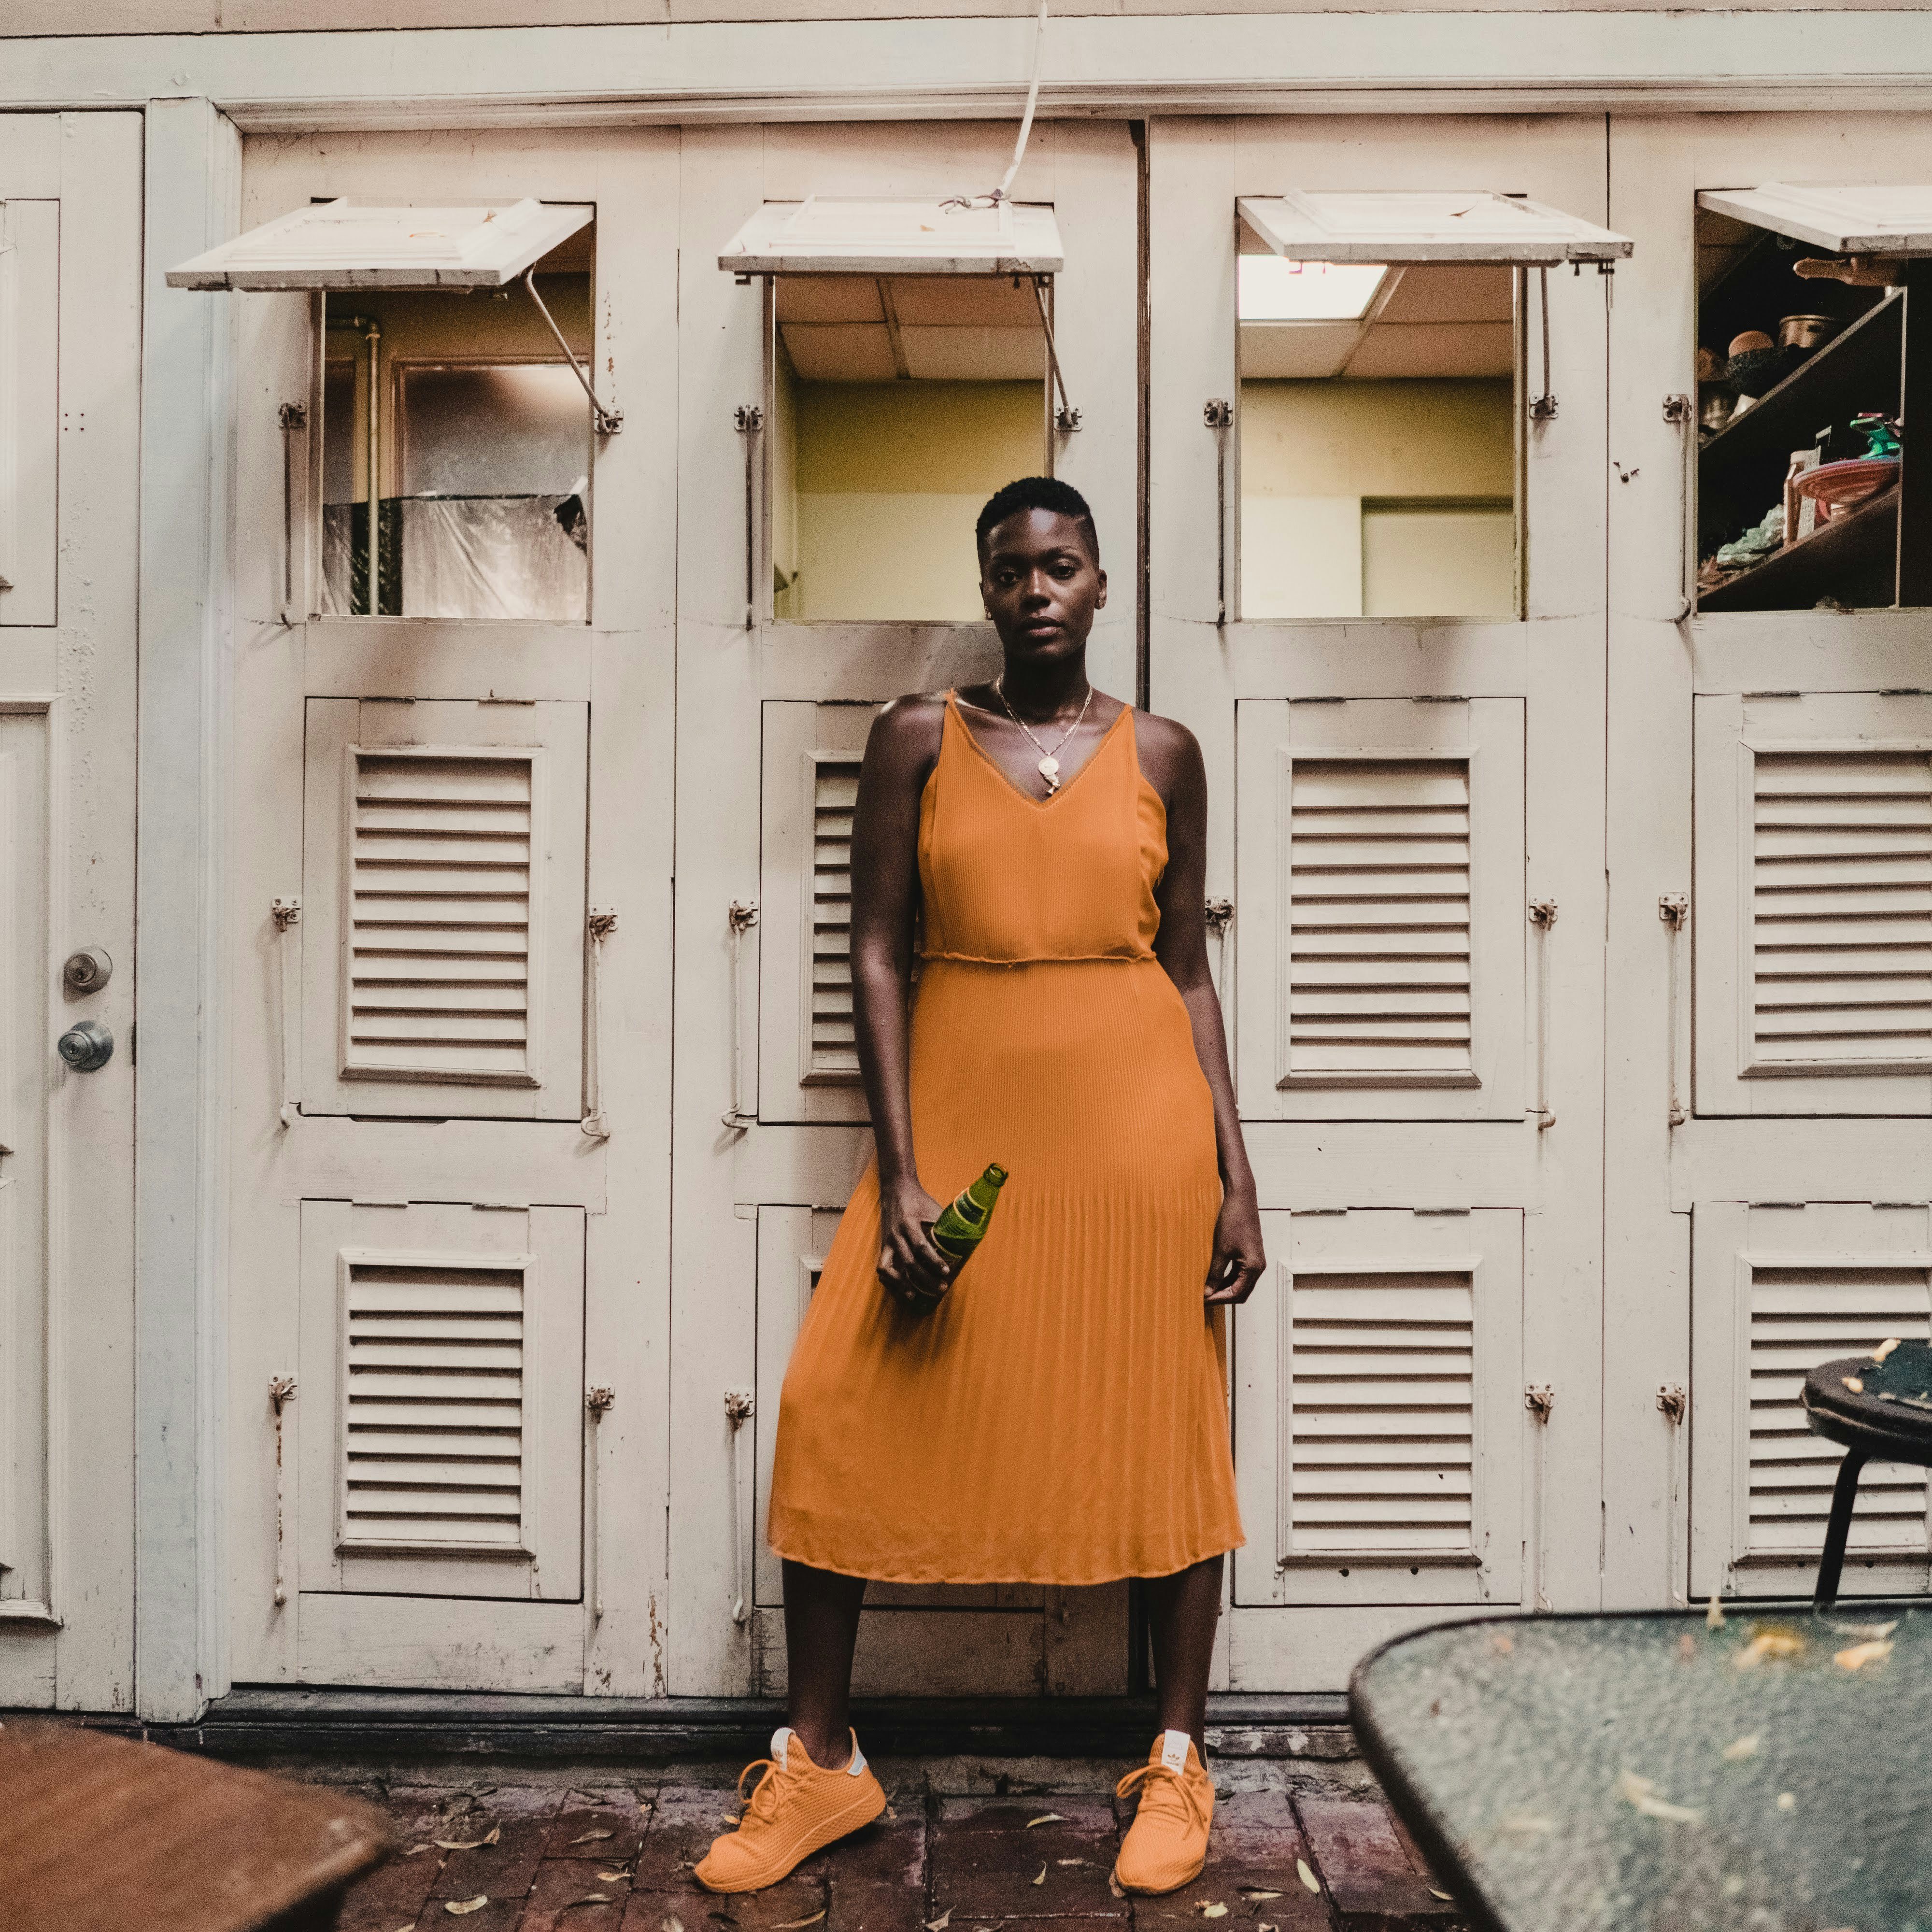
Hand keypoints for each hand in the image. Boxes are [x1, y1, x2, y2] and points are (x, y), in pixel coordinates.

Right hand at [876, 1175, 957, 1309]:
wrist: (896, 1190)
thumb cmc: (919, 1201)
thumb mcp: (933, 1209)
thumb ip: (944, 1226)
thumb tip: (964, 1241)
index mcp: (909, 1223)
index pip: (921, 1246)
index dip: (934, 1261)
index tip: (947, 1272)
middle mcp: (896, 1235)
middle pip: (909, 1263)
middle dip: (925, 1279)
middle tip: (941, 1288)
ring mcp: (887, 1242)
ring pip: (889, 1269)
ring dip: (901, 1285)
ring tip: (914, 1297)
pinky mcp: (883, 1247)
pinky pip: (882, 1268)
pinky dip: (890, 1281)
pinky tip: (902, 1290)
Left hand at [1204, 1190, 1264, 1305]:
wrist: (1241, 1197)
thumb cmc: (1232, 1220)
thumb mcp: (1220, 1249)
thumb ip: (1214, 1273)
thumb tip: (1207, 1293)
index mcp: (1254, 1267)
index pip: (1236, 1294)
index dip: (1217, 1299)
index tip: (1200, 1300)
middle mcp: (1258, 1266)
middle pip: (1240, 1292)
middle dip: (1221, 1297)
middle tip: (1201, 1298)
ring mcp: (1255, 1260)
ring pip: (1240, 1283)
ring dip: (1223, 1288)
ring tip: (1204, 1289)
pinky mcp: (1250, 1253)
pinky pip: (1239, 1273)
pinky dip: (1226, 1278)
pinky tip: (1212, 1277)